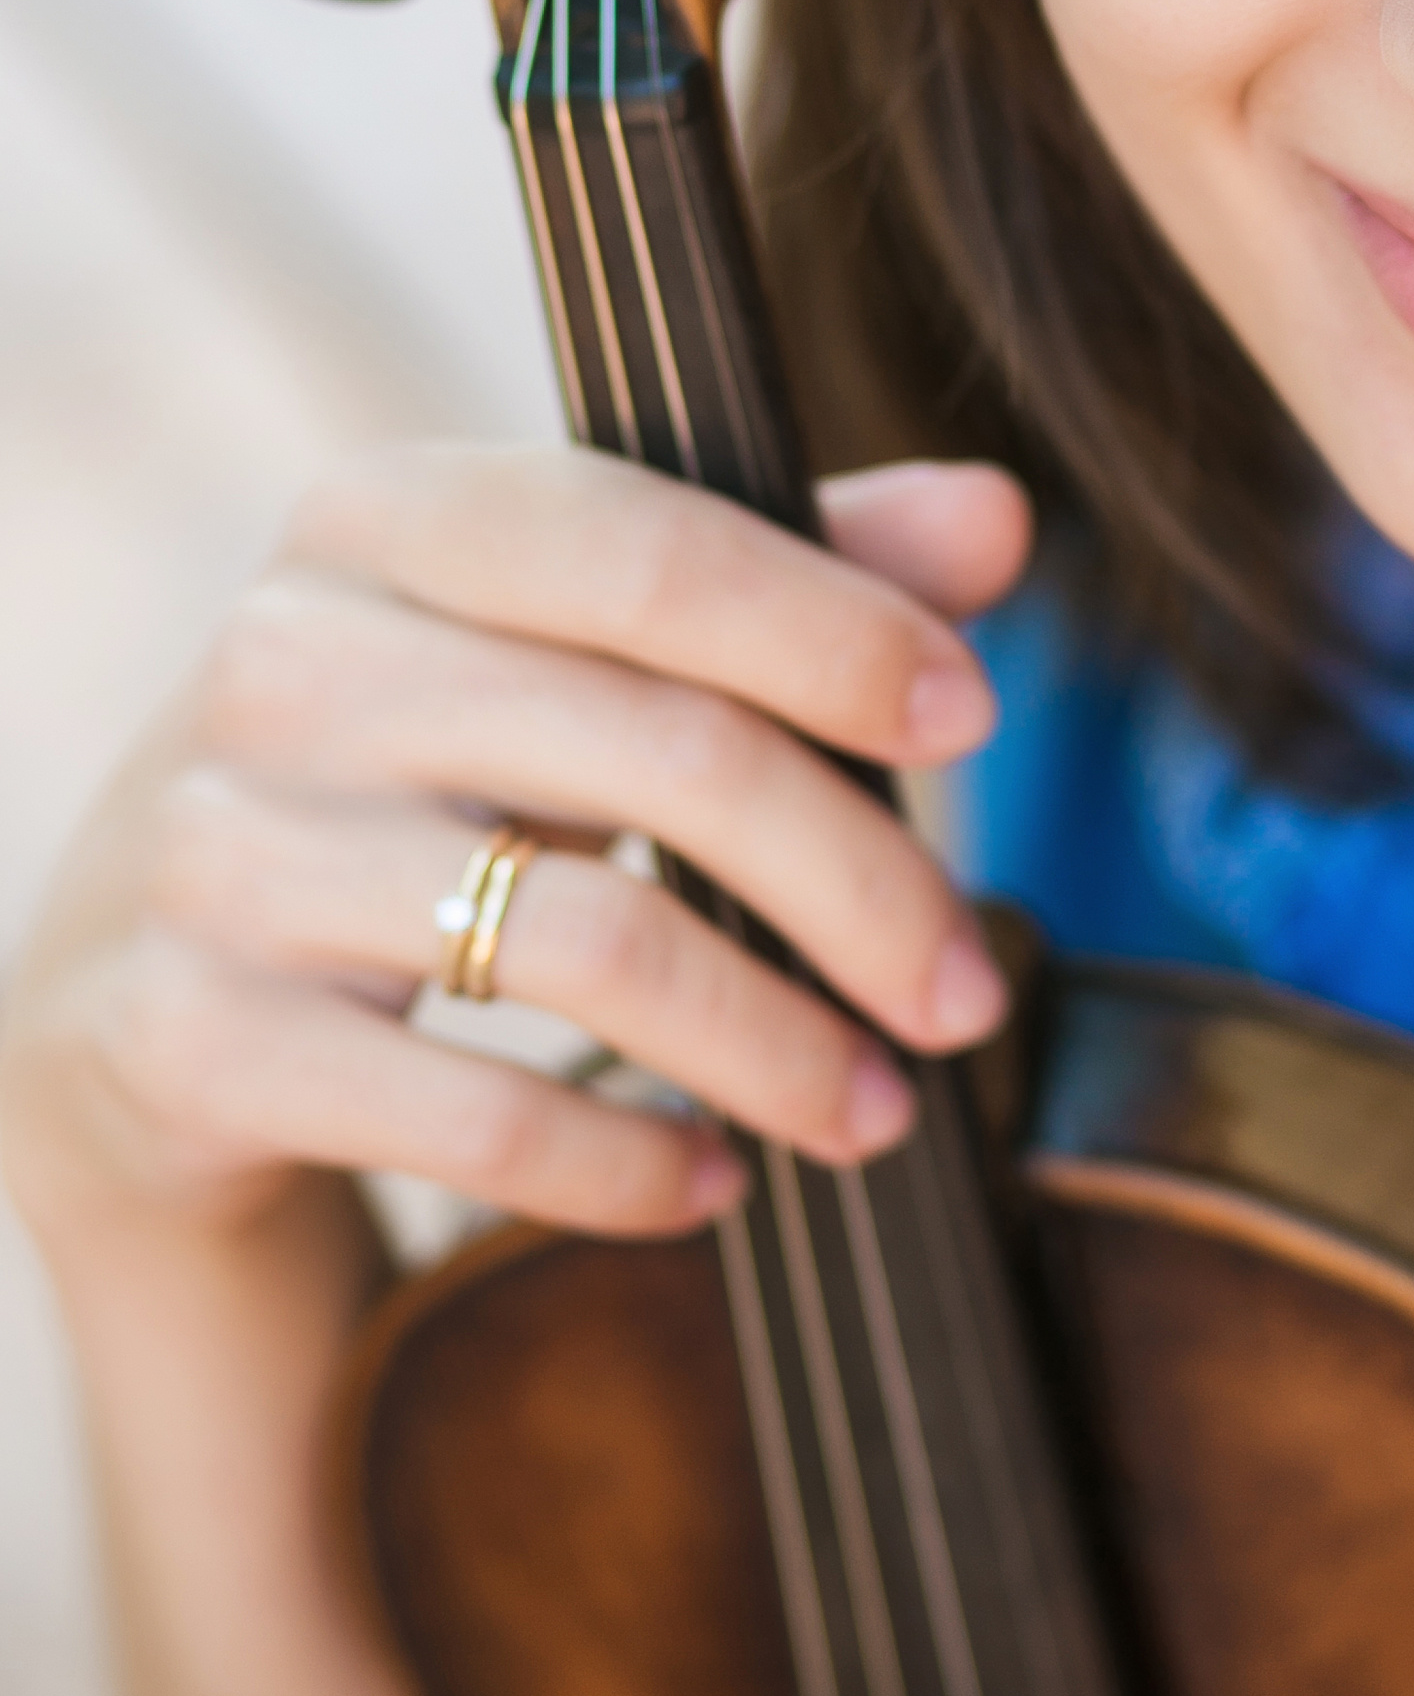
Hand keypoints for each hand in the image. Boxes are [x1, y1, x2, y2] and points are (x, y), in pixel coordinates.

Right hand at [1, 446, 1033, 1257]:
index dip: (832, 628)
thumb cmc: (415, 779)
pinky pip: (474, 1112)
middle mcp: (287, 660)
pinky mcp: (191, 1035)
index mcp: (385, 520)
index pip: (649, 545)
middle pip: (666, 755)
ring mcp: (223, 852)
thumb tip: (998, 515)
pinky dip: (630, 1164)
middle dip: (861, 889)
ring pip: (589, 945)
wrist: (132, 996)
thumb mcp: (565, 652)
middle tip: (966, 996)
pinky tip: (711, 1180)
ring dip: (776, 1047)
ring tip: (875, 1108)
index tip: (973, 722)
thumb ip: (776, 573)